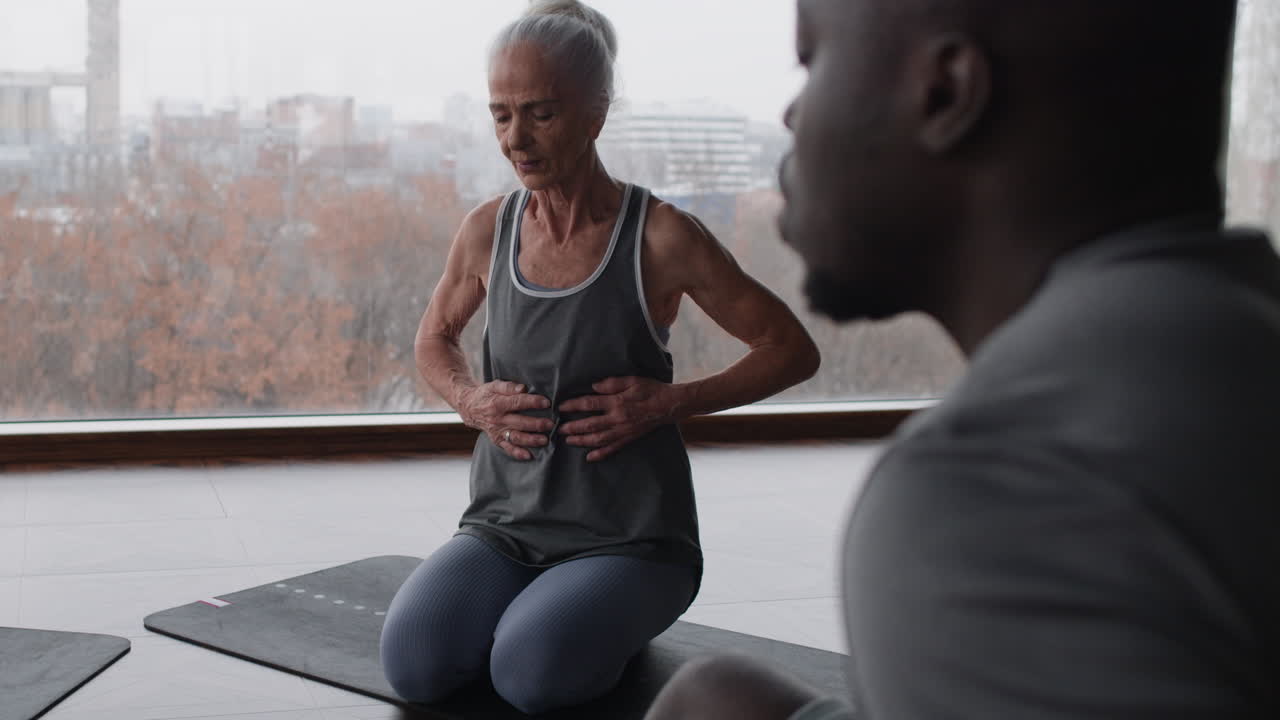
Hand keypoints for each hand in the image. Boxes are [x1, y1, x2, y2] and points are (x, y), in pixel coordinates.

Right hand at [458, 380, 552, 460]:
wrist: (469, 407)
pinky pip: (507, 448)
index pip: (517, 402)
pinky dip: (518, 453)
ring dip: (530, 440)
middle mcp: (497, 419)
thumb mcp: (495, 385)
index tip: (547, 402)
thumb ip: (509, 387)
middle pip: (519, 422)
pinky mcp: (496, 439)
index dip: (533, 402)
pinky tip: (529, 455)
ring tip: (544, 440)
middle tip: (551, 424)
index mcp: (498, 404)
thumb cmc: (486, 394)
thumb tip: (523, 388)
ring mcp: (497, 431)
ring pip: (515, 437)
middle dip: (536, 424)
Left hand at [558, 377, 683, 461]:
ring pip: (598, 439)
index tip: (560, 407)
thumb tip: (593, 386)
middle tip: (558, 429)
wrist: (669, 405)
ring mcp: (623, 431)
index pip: (589, 404)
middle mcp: (618, 419)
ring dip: (581, 441)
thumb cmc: (651, 389)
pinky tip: (589, 458)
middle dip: (572, 427)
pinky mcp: (629, 438)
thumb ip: (612, 383)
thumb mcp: (632, 380)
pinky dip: (600, 454)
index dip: (573, 405)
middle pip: (590, 424)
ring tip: (568, 441)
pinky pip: (613, 448)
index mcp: (617, 402)